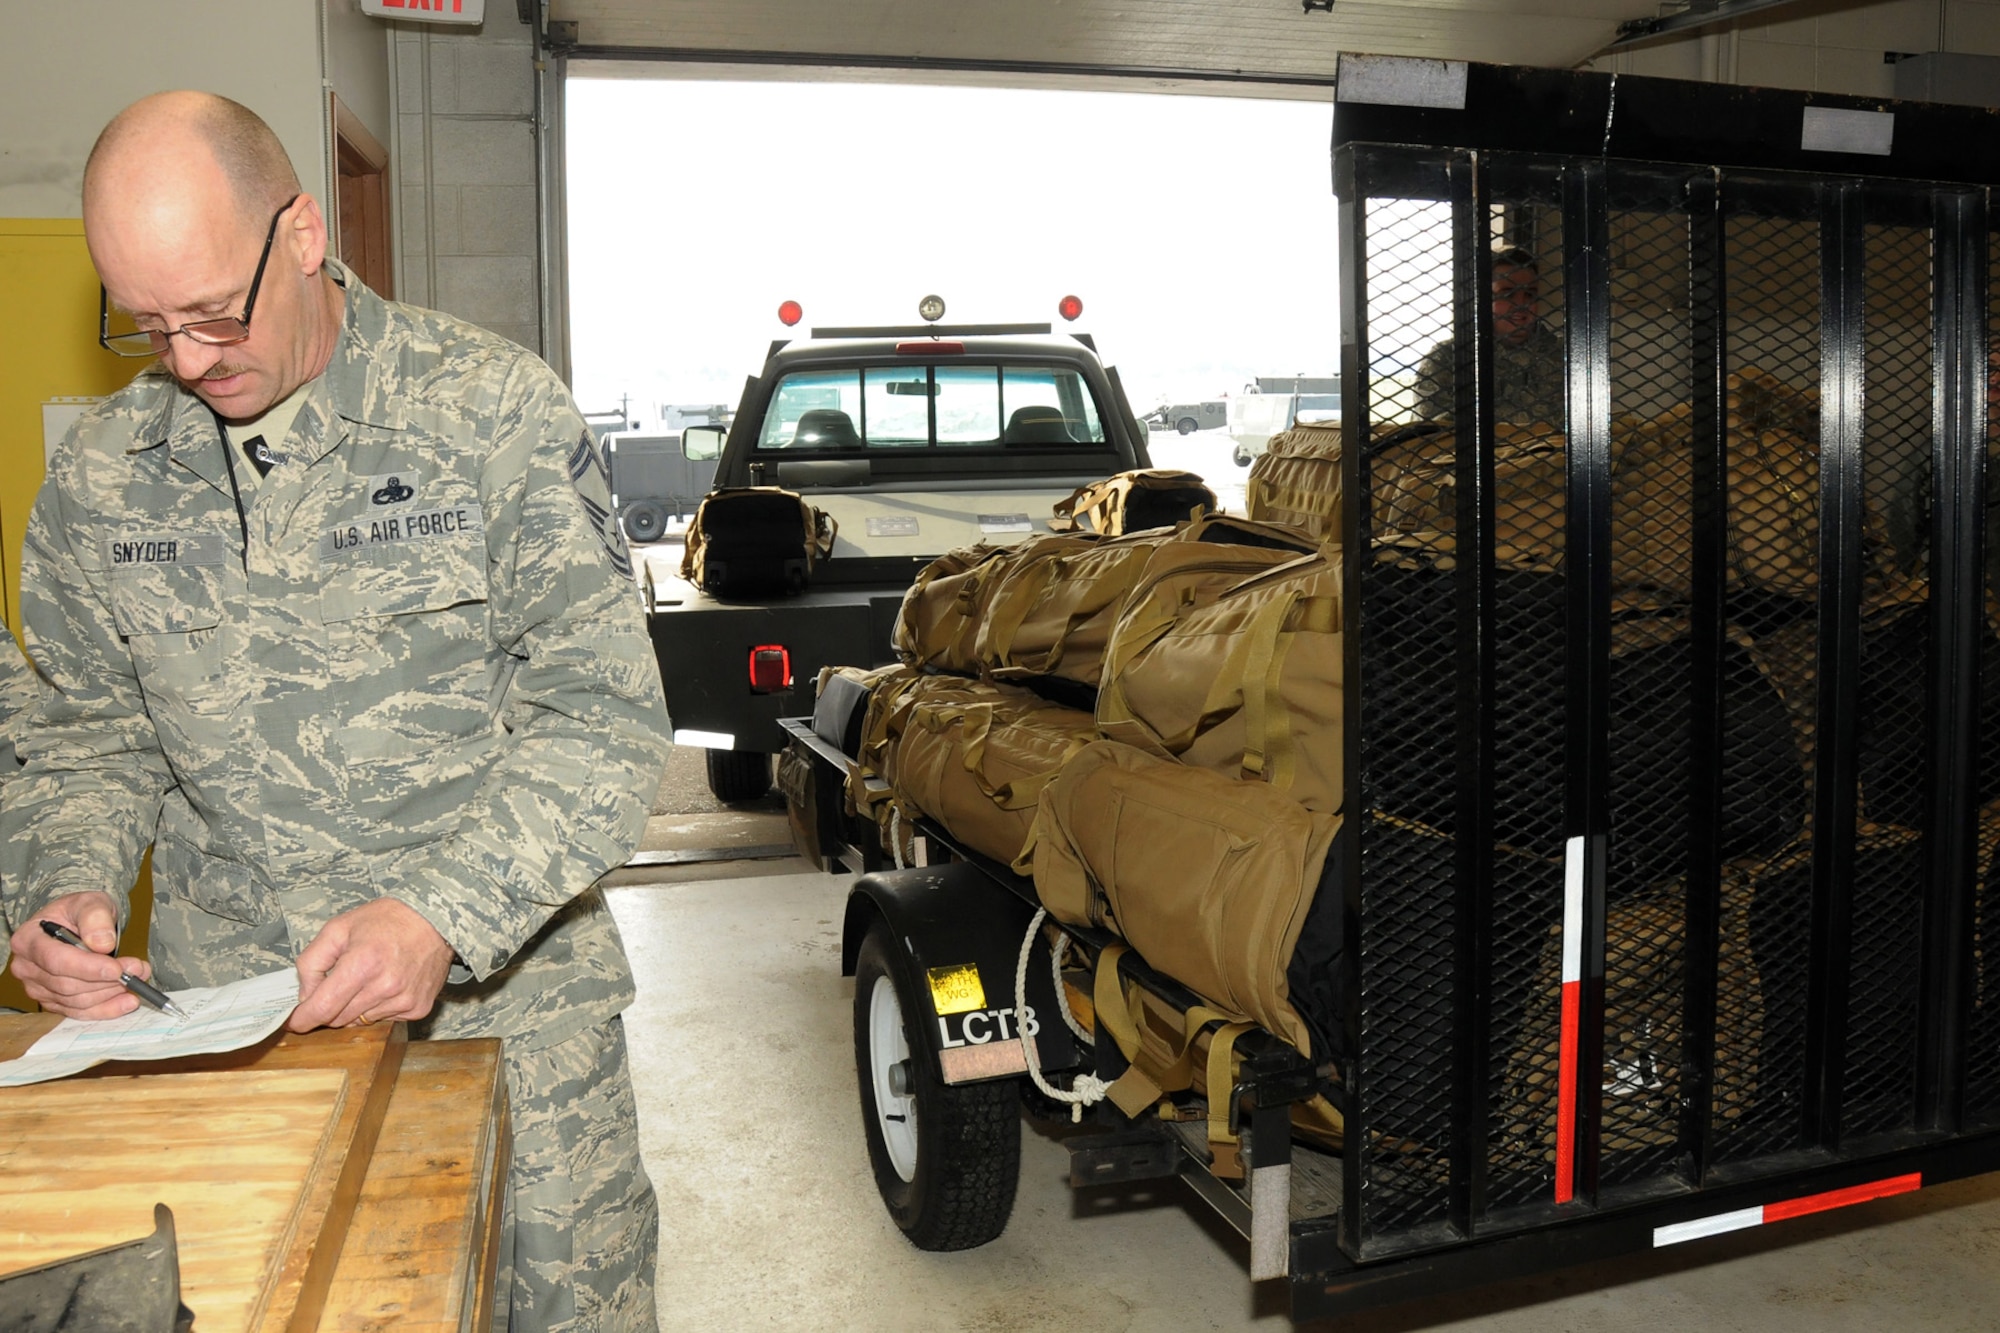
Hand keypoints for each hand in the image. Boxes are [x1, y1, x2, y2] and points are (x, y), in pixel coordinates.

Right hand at [8, 891, 151, 1019]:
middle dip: (106, 981)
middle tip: (138, 970)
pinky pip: (79, 1011)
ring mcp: (38, 987)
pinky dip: (105, 1009)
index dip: (88, 968)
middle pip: (67, 984)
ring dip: (110, 993)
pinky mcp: (52, 1001)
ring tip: (137, 978)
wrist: (76, 923)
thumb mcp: (89, 902)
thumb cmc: (78, 911)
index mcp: (28, 939)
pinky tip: (127, 1002)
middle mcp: (27, 967)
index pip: (56, 960)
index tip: (117, 969)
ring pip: (75, 1000)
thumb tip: (103, 944)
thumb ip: (95, 918)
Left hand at [288, 897, 454, 1032]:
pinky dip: (378, 1007)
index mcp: (362, 963)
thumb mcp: (339, 928)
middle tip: (336, 986)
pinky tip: (387, 985)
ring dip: (355, 1007)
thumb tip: (305, 996)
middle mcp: (385, 986)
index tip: (294, 1022)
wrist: (436, 920)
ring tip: (368, 979)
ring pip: (360, 1021)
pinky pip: (385, 1019)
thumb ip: (312, 961)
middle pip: (339, 1018)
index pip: (323, 1008)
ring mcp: (404, 1000)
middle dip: (329, 1007)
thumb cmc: (386, 920)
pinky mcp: (418, 1008)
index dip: (303, 1019)